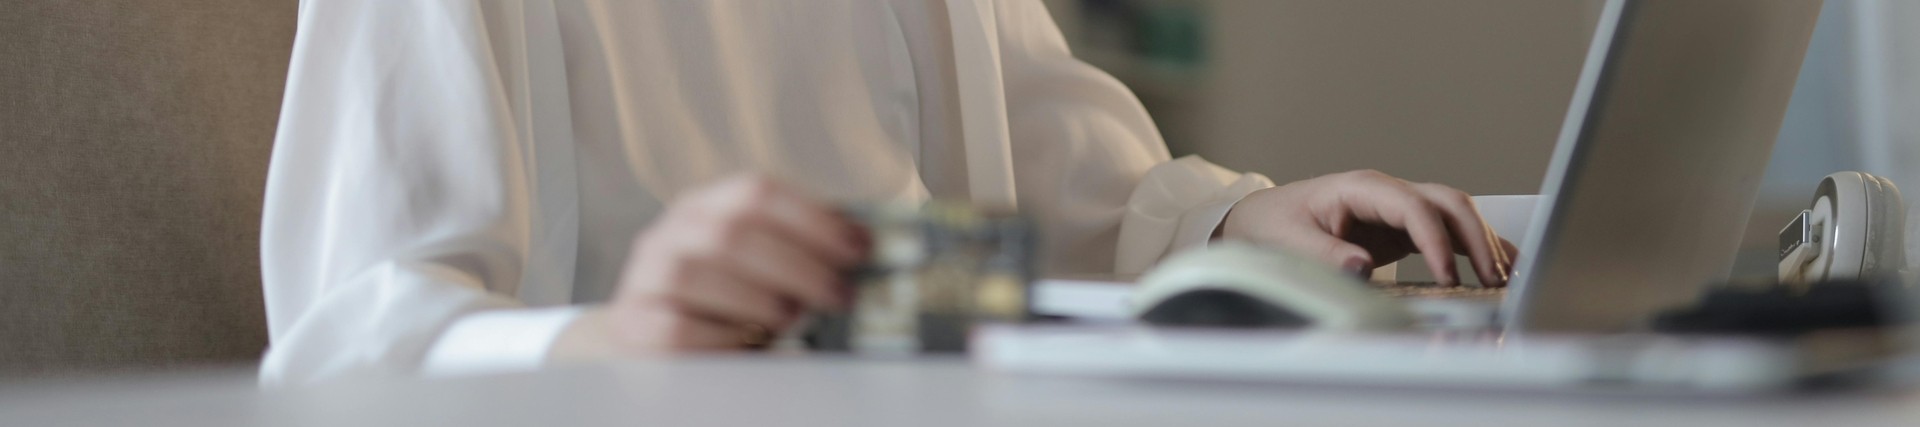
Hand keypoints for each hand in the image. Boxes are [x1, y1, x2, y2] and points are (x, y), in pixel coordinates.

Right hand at [576, 174, 867, 354]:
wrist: (647, 332)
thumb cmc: (720, 300)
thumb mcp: (755, 265)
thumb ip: (797, 252)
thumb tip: (865, 253)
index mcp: (706, 205)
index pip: (758, 192)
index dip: (814, 218)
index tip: (859, 247)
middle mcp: (670, 232)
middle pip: (733, 233)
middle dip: (799, 266)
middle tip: (840, 295)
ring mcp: (646, 276)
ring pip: (698, 274)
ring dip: (758, 299)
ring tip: (794, 319)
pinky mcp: (632, 323)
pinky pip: (676, 327)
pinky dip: (722, 337)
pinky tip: (749, 344)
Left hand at [1221, 170, 1517, 285]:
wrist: (1264, 218)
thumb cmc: (1276, 225)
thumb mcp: (1291, 241)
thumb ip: (1325, 253)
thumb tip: (1361, 267)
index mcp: (1362, 188)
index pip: (1414, 208)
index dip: (1435, 242)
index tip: (1448, 276)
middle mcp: (1387, 193)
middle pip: (1447, 204)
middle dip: (1476, 238)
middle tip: (1493, 277)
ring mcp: (1398, 208)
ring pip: (1454, 215)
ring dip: (1483, 241)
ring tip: (1506, 276)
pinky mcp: (1402, 228)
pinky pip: (1446, 232)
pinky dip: (1473, 248)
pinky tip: (1497, 267)